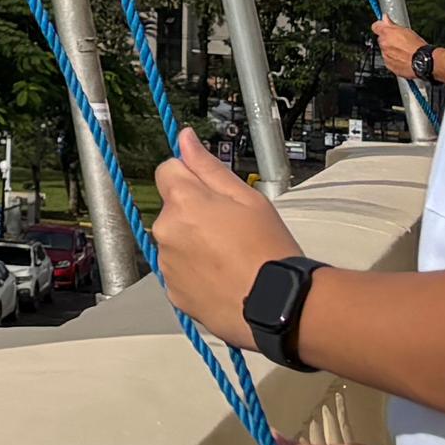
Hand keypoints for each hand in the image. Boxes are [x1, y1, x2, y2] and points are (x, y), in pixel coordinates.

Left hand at [150, 131, 298, 345]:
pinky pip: (179, 273)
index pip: (167, 170)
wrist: (279, 306)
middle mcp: (166, 231)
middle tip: (230, 230)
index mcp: (183, 202)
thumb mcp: (248, 198)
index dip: (190, 177)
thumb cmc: (269, 249)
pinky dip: (194, 274)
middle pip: (171, 209)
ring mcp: (167, 264)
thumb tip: (185, 138)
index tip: (212, 193)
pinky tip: (222, 279)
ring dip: (192, 244)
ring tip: (229, 259)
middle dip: (193, 213)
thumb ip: (209, 167)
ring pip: (174, 242)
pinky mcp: (174, 293)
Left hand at [369, 19, 428, 79]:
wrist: (423, 61)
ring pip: (385, 50)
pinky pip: (388, 60)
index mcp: (386, 33)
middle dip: (388, 39)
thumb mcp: (406, 30)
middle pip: (381, 39)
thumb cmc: (417, 46)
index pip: (375, 26)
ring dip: (391, 50)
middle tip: (400, 41)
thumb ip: (392, 24)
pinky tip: (403, 58)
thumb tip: (385, 18)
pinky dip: (394, 59)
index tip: (383, 26)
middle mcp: (384, 44)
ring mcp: (386, 55)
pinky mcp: (389, 65)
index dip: (380, 26)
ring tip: (404, 51)